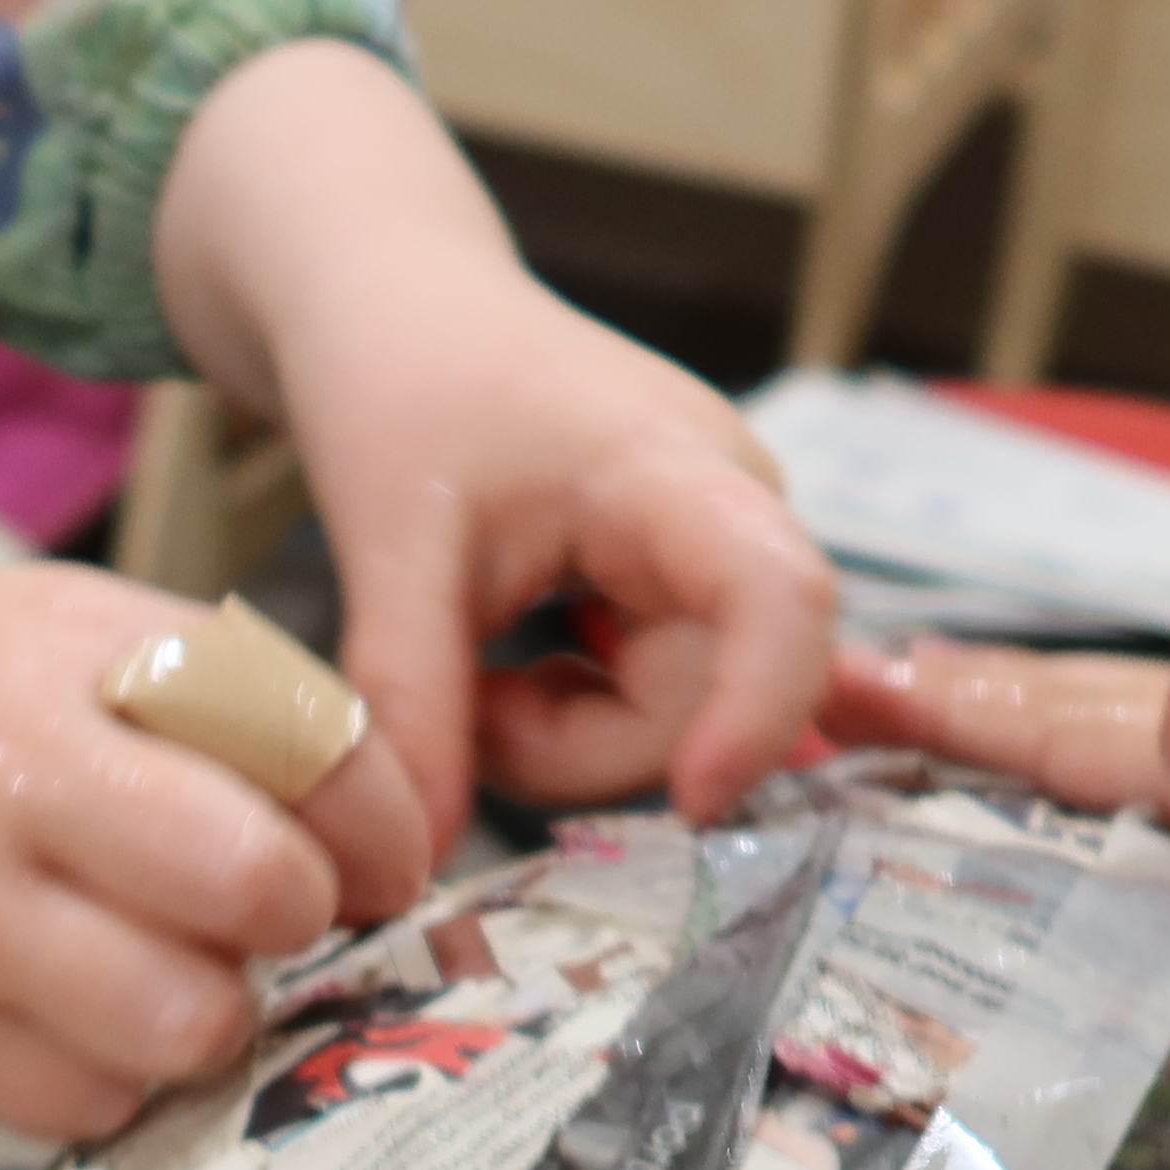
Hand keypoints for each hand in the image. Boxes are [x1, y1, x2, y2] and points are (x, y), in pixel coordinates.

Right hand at [0, 575, 422, 1141]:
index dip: (378, 819)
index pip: (301, 743)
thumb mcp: (61, 628)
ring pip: (184, 1023)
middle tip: (269, 912)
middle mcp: (0, 780)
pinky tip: (80, 1015)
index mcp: (62, 657)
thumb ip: (220, 691)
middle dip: (298, 914)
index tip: (373, 854)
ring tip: (176, 970)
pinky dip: (116, 1079)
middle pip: (253, 886)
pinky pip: (93, 1105)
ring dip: (214, 1015)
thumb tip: (393, 816)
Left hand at [153, 44, 833, 860]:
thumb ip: (412, 705)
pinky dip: (571, 710)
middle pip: (711, 697)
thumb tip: (414, 864)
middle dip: (579, 746)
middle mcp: (732, 508)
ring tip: (472, 672)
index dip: (757, 713)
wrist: (393, 305)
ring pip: (677, 715)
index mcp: (680, 472)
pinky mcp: (683, 582)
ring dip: (566, 735)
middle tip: (463, 710)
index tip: (691, 801)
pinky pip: (653, 696)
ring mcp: (714, 548)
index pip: (782, 598)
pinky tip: (507, 662)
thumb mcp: (387, 548)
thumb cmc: (400, 383)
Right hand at [822, 634, 1169, 1048]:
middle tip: (833, 701)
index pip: (1072, 726)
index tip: (820, 692)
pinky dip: (1119, 812)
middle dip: (963, 709)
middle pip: (1091, 721)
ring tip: (942, 741)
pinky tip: (1118, 837)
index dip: (949, 713)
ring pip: (1140, 764)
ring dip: (1032, 747)